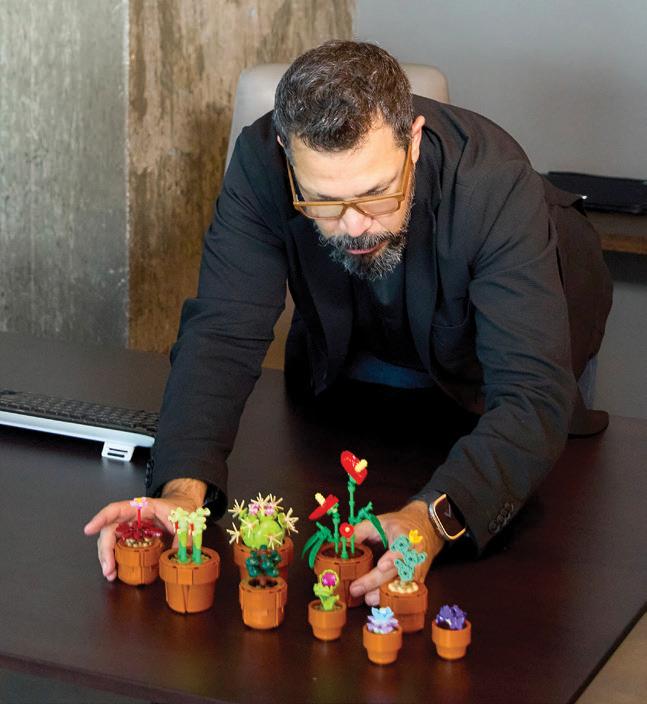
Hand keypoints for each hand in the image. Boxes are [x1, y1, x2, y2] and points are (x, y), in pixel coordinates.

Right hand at [83, 478, 206, 580]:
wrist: (184, 509)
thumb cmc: (181, 509)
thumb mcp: (185, 520)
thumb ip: (183, 536)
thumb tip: (179, 555)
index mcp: (141, 507)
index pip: (116, 509)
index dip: (101, 518)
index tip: (88, 530)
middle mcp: (131, 517)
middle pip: (110, 530)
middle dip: (105, 550)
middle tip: (108, 568)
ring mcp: (130, 527)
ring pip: (111, 540)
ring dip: (107, 557)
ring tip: (110, 574)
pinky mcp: (133, 537)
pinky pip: (119, 547)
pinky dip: (115, 559)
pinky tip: (116, 571)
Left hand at [349, 500, 444, 605]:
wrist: (427, 529)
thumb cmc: (400, 525)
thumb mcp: (380, 521)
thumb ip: (360, 531)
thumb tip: (341, 544)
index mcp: (405, 536)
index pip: (402, 547)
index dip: (393, 557)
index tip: (381, 565)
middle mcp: (415, 554)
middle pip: (398, 571)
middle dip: (376, 581)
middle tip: (356, 588)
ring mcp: (418, 568)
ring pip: (404, 585)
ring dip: (385, 594)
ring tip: (368, 599)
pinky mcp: (419, 580)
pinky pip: (407, 592)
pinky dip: (394, 598)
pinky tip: (380, 602)